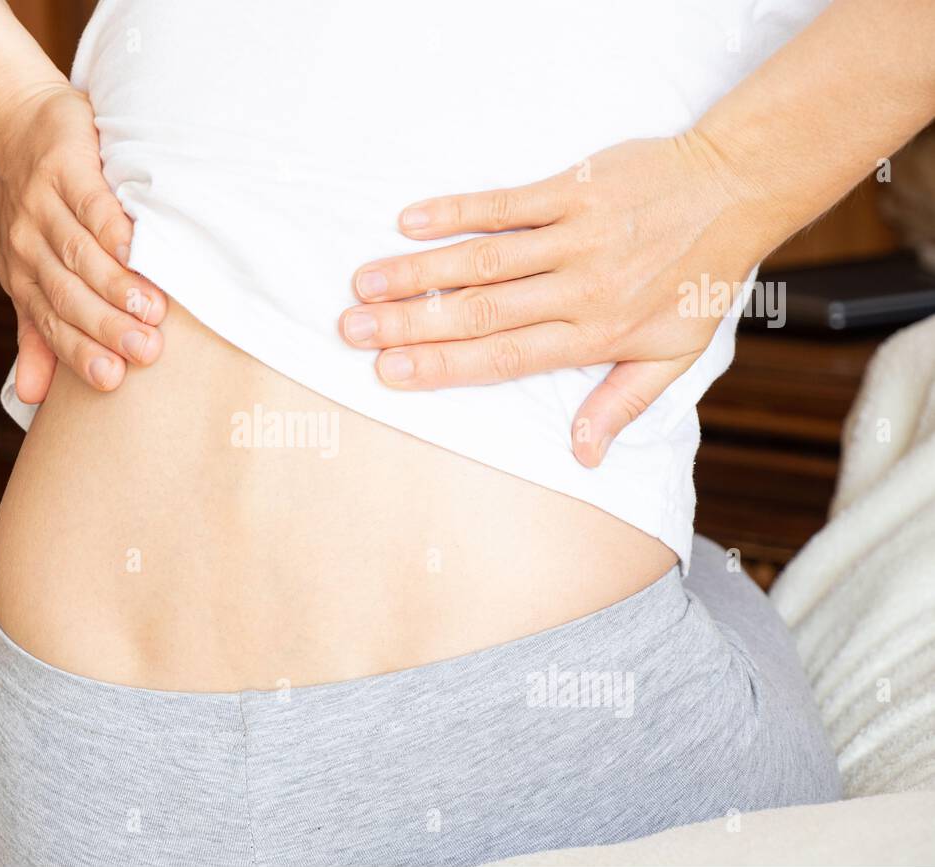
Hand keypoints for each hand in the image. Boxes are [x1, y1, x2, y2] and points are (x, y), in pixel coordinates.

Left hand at [0, 84, 166, 399]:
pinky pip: (88, 204)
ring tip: (153, 310)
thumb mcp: (26, 275)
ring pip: (79, 254)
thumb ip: (37, 334)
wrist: (13, 125)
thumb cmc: (34, 211)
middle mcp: (26, 247)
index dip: (80, 353)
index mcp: (22, 279)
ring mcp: (42, 206)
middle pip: (67, 295)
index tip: (114, 379)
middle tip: (146, 351)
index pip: (52, 324)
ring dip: (116, 285)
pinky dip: (112, 229)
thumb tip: (32, 401)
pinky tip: (139, 250)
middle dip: (105, 327)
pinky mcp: (63, 167)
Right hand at [340, 132, 769, 466]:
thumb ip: (621, 403)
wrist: (737, 189)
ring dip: (418, 272)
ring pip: (483, 260)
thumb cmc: (700, 278)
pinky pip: (506, 203)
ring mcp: (575, 236)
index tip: (389, 373)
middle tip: (351, 331)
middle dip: (409, 324)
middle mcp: (579, 288)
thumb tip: (584, 456)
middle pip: (480, 312)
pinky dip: (456, 211)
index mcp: (595, 335)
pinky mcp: (573, 189)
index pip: (504, 358)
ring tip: (363, 284)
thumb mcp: (674, 355)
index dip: (442, 366)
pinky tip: (409, 222)